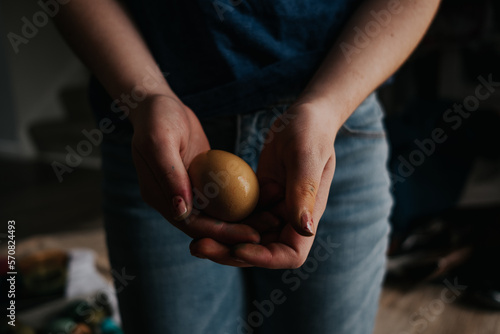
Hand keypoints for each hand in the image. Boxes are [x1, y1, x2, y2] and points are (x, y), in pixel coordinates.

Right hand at [130, 95, 259, 264]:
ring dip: (244, 218)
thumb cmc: (158, 118)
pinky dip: (241, 200)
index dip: (222, 233)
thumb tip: (181, 211)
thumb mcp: (160, 141)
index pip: (193, 225)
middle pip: (209, 225)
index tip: (252, 235)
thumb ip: (169, 175)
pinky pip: (223, 196)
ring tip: (273, 218)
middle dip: (239, 231)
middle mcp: (173, 201)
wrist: (160, 104)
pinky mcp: (200, 182)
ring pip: (218, 213)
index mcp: (159, 198)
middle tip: (270, 227)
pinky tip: (265, 198)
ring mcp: (188, 191)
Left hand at [190, 97, 338, 267]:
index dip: (263, 258)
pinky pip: (239, 216)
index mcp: (307, 216)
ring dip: (221, 240)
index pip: (289, 254)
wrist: (304, 115)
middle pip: (261, 250)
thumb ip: (304, 192)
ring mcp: (273, 209)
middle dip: (230, 252)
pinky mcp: (259, 197)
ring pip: (246, 236)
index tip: (237, 247)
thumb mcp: (305, 157)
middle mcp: (290, 218)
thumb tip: (305, 230)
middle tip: (199, 246)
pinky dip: (221, 221)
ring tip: (194, 239)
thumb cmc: (310, 131)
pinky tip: (197, 215)